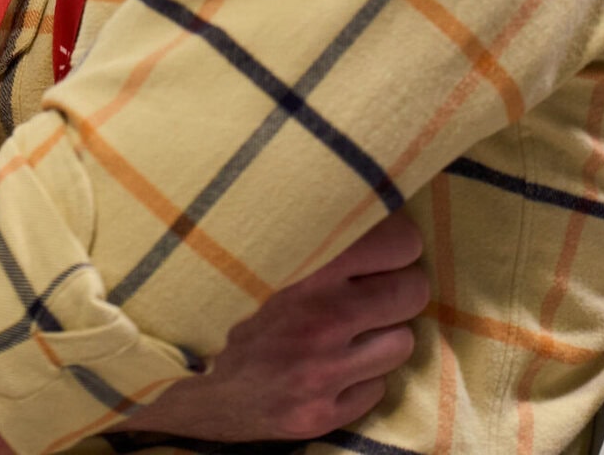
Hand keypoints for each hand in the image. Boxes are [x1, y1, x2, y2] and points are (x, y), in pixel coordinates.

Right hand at [120, 212, 428, 443]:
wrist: (191, 381)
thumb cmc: (237, 301)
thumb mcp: (267, 251)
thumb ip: (313, 226)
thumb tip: (368, 189)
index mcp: (306, 267)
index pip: (401, 242)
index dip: (398, 244)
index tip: (383, 248)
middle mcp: (320, 319)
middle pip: (412, 292)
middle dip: (398, 290)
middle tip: (372, 290)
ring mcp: (323, 371)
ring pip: (402, 343)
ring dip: (380, 338)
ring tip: (347, 331)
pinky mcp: (321, 413)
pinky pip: (377, 389)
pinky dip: (360, 379)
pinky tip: (330, 367)